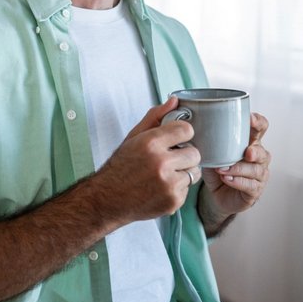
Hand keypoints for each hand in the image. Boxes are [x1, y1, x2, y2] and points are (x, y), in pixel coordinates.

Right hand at [92, 96, 202, 223]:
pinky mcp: (173, 201)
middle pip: (195, 153)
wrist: (107, 199)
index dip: (182, 134)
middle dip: (185, 155)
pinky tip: (161, 187)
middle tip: (170, 159)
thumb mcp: (134, 137)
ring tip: (165, 174)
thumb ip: (155, 117)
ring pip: (194, 172)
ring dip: (183, 172)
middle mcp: (161, 163)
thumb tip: (174, 101)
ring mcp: (168, 184)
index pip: (187, 130)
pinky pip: (188, 189)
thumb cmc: (121, 166)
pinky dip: (178, 188)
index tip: (176, 139)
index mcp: (151, 143)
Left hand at [199, 112, 270, 223]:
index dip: (258, 122)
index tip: (250, 119)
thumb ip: (209, 142)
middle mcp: (258, 158)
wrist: (218, 196)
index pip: (260, 128)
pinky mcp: (255, 190)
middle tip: (246, 153)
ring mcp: (259, 174)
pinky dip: (238, 181)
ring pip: (256, 169)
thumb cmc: (217, 171)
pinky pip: (251, 185)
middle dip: (255, 151)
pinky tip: (227, 179)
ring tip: (223, 170)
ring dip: (238, 169)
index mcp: (249, 143)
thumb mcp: (211, 153)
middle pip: (262, 151)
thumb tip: (193, 127)